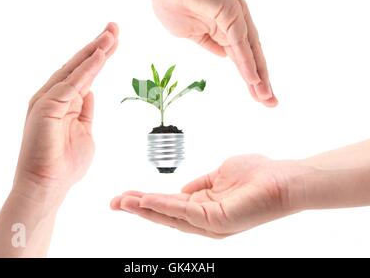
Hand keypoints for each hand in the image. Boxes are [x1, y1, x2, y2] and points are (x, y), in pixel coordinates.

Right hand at [14, 23, 118, 192]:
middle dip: (98, 46)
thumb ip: (85, 111)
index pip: (84, 74)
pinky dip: (88, 68)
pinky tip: (101, 54)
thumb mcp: (85, 132)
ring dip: (95, 51)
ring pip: (75, 69)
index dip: (99, 57)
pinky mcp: (47, 106)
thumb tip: (90, 93)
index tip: (114, 41)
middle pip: (79, 65)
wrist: (48, 186)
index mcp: (64, 103)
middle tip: (114, 27)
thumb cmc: (66, 164)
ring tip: (112, 34)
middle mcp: (54, 96)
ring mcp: (48, 99)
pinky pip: (72, 83)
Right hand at [111, 155, 312, 237]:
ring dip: (145, 209)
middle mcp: (205, 220)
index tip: (126, 195)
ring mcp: (211, 223)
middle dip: (139, 209)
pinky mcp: (217, 221)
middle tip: (114, 202)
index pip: (170, 206)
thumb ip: (200, 184)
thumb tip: (181, 189)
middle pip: (165, 215)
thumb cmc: (256, 175)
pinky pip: (184, 212)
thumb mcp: (219, 175)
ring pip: (171, 217)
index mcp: (205, 208)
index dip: (147, 201)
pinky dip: (163, 206)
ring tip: (123, 202)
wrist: (283, 179)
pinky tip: (146, 200)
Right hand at [118, 0, 276, 105]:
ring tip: (265, 97)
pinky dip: (247, 62)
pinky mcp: (230, 12)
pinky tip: (253, 80)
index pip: (243, 57)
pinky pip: (240, 43)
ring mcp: (235, 16)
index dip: (250, 76)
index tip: (257, 95)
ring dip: (259, 76)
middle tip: (270, 102)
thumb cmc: (172, 2)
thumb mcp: (192, 35)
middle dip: (261, 81)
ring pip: (250, 52)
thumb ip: (210, 44)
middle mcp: (236, 22)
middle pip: (252, 56)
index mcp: (227, 27)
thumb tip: (224, 56)